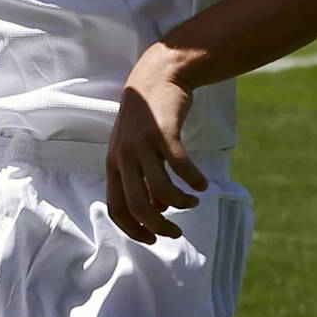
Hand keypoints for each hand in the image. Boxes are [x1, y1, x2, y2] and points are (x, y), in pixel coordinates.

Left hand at [107, 57, 209, 245]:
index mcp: (114, 164)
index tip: (152, 239)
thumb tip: (159, 211)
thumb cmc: (147, 120)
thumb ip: (142, 180)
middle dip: (159, 227)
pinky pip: (180, 166)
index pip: (116, 208)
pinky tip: (202, 184)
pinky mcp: (164, 132)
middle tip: (176, 233)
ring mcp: (143, 144)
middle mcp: (124, 156)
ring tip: (193, 202)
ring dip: (180, 203)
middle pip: (138, 206)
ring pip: (161, 190)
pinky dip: (193, 180)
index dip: (133, 229)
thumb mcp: (136, 150)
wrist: (156, 77)